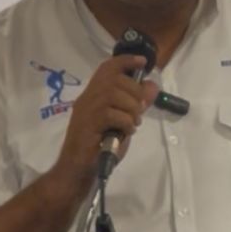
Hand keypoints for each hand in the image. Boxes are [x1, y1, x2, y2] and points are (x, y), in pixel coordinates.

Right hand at [51, 54, 159, 186]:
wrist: (78, 170)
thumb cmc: (99, 148)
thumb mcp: (123, 122)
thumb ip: (136, 104)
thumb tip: (152, 86)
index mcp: (93, 95)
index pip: (107, 68)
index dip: (125, 61)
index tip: (142, 62)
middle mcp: (87, 98)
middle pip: (114, 79)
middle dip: (134, 92)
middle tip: (139, 110)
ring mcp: (86, 110)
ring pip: (114, 94)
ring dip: (131, 109)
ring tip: (133, 123)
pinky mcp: (88, 124)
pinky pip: (112, 114)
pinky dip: (125, 122)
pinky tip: (126, 133)